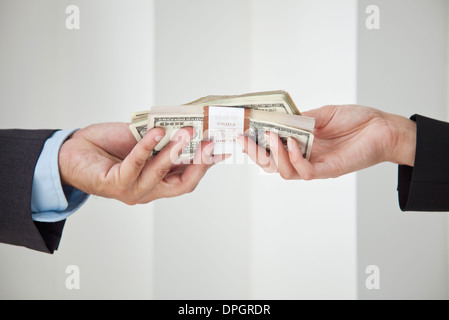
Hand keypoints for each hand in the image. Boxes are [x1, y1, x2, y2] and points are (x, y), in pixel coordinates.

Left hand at [58, 123, 224, 204]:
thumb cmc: (108, 146)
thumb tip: (189, 123)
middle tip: (211, 141)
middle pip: (183, 184)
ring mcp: (133, 190)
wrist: (73, 151)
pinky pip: (135, 166)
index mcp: (159, 182)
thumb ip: (164, 138)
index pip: (190, 177)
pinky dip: (147, 147)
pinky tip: (156, 132)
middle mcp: (149, 191)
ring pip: (160, 175)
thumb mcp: (143, 140)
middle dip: (200, 162)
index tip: (224, 145)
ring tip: (188, 132)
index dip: (208, 164)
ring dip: (176, 152)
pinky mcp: (115, 184)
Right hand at [238, 105, 416, 179]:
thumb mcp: (322, 115)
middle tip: (244, 140)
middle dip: (255, 154)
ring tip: (270, 137)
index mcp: (301, 145)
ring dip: (273, 155)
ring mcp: (315, 166)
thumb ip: (301, 120)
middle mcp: (305, 158)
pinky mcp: (328, 171)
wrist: (382, 127)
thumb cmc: (356, 120)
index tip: (242, 133)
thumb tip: (277, 119)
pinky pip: (304, 172)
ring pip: (284, 172)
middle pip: (272, 165)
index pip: (272, 150)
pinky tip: (292, 144)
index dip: (255, 145)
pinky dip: (294, 159)